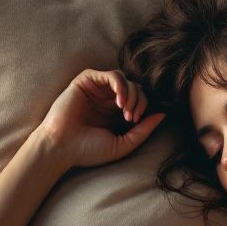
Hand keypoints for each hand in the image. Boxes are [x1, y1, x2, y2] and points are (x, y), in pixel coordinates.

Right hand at [39, 68, 166, 168]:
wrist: (62, 148)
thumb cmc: (89, 150)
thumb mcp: (123, 144)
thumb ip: (144, 130)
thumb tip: (164, 114)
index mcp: (116, 113)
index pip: (140, 100)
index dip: (144, 108)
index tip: (136, 122)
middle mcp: (108, 99)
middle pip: (136, 88)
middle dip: (140, 101)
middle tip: (131, 118)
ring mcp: (97, 89)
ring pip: (125, 80)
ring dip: (131, 94)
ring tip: (125, 111)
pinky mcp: (86, 81)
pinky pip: (110, 74)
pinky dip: (120, 85)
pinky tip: (119, 101)